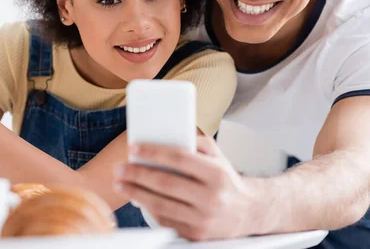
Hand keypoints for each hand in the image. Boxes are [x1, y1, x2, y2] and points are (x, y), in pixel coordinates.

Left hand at [114, 135, 259, 240]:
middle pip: (165, 183)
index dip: (154, 152)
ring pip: (161, 204)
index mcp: (216, 174)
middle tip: (120, 168)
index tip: (134, 148)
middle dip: (137, 174)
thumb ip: (195, 142)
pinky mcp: (196, 234)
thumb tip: (165, 135)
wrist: (249, 212)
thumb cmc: (227, 180)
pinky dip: (148, 208)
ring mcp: (203, 219)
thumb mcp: (218, 156)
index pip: (180, 158)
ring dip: (135, 193)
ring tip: (120, 183)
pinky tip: (137, 198)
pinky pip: (165, 220)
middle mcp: (211, 197)